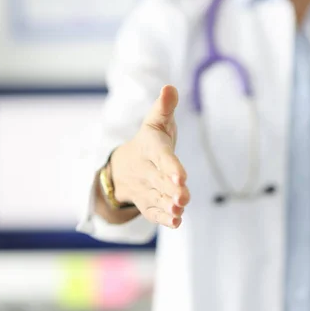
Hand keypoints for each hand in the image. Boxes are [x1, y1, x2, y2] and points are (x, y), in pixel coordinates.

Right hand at [110, 85, 189, 228]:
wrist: (125, 164)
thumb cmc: (150, 139)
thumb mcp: (156, 121)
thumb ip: (165, 106)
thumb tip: (170, 87)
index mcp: (150, 147)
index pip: (161, 156)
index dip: (170, 165)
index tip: (181, 175)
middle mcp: (146, 169)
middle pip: (159, 180)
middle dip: (171, 189)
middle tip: (183, 197)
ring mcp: (145, 187)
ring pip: (157, 198)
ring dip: (168, 206)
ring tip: (180, 210)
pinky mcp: (146, 202)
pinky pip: (152, 212)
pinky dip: (162, 219)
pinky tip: (175, 222)